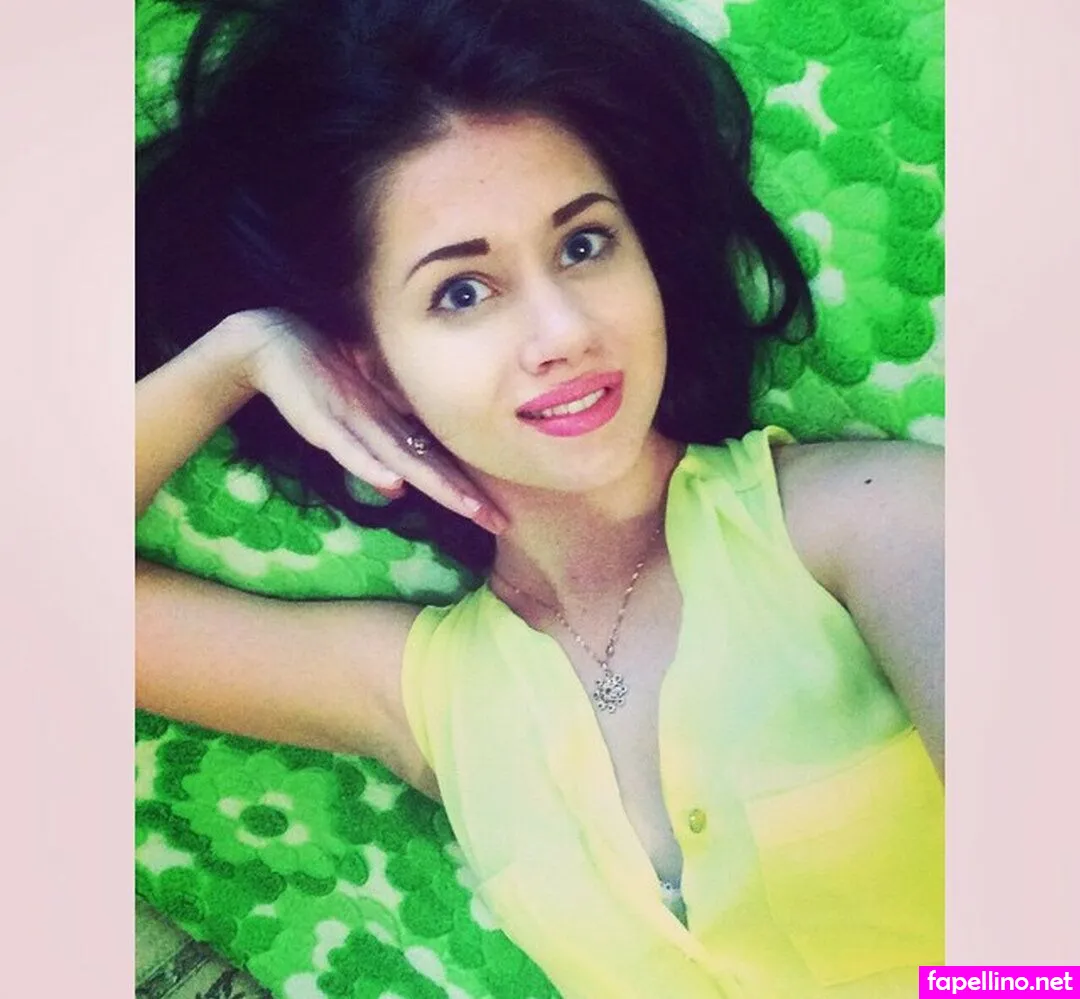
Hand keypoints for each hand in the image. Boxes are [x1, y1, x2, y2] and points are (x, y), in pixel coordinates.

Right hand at [226, 310, 506, 533]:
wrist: (272, 340)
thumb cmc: (319, 373)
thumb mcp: (354, 413)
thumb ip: (377, 445)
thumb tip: (398, 488)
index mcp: (389, 420)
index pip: (434, 459)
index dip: (465, 487)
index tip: (497, 515)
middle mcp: (380, 420)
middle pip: (427, 463)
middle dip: (462, 494)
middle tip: (498, 521)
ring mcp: (352, 419)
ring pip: (399, 458)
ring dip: (433, 483)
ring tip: (465, 506)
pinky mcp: (320, 420)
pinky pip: (348, 447)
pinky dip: (369, 466)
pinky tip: (393, 484)